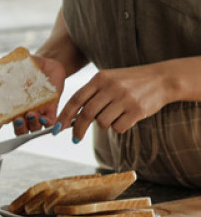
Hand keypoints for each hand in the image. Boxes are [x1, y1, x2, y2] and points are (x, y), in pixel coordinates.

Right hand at [0, 54, 65, 133]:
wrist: (47, 65)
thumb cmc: (25, 68)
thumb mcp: (9, 65)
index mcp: (9, 105)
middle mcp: (22, 113)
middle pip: (17, 130)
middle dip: (17, 128)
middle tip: (17, 119)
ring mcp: (36, 113)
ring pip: (32, 128)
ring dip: (31, 125)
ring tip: (31, 114)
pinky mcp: (50, 110)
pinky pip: (50, 123)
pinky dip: (47, 124)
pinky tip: (43, 117)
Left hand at [54, 63, 169, 142]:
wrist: (160, 79)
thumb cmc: (129, 81)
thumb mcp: (108, 79)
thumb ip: (92, 94)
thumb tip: (73, 117)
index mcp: (100, 78)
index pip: (76, 98)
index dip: (64, 115)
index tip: (57, 128)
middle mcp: (111, 87)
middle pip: (87, 113)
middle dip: (78, 129)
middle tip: (75, 138)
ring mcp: (124, 99)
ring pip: (103, 122)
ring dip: (104, 124)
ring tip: (114, 115)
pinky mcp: (137, 110)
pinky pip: (119, 127)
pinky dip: (118, 127)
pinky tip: (125, 118)